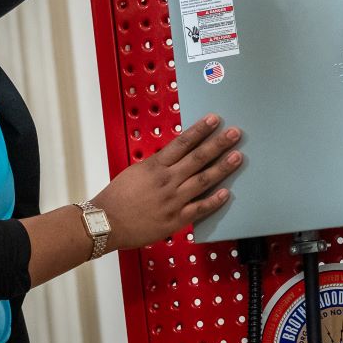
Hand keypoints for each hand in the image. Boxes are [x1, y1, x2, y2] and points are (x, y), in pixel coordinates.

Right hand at [92, 114, 241, 248]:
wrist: (106, 223)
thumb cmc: (117, 198)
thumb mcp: (135, 172)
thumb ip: (157, 165)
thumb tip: (175, 157)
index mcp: (155, 166)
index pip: (182, 142)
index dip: (200, 130)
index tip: (214, 120)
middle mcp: (167, 181)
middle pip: (198, 158)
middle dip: (218, 144)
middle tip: (235, 134)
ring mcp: (173, 200)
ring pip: (203, 181)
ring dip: (222, 168)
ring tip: (237, 157)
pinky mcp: (175, 219)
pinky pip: (199, 209)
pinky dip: (213, 201)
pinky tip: (227, 193)